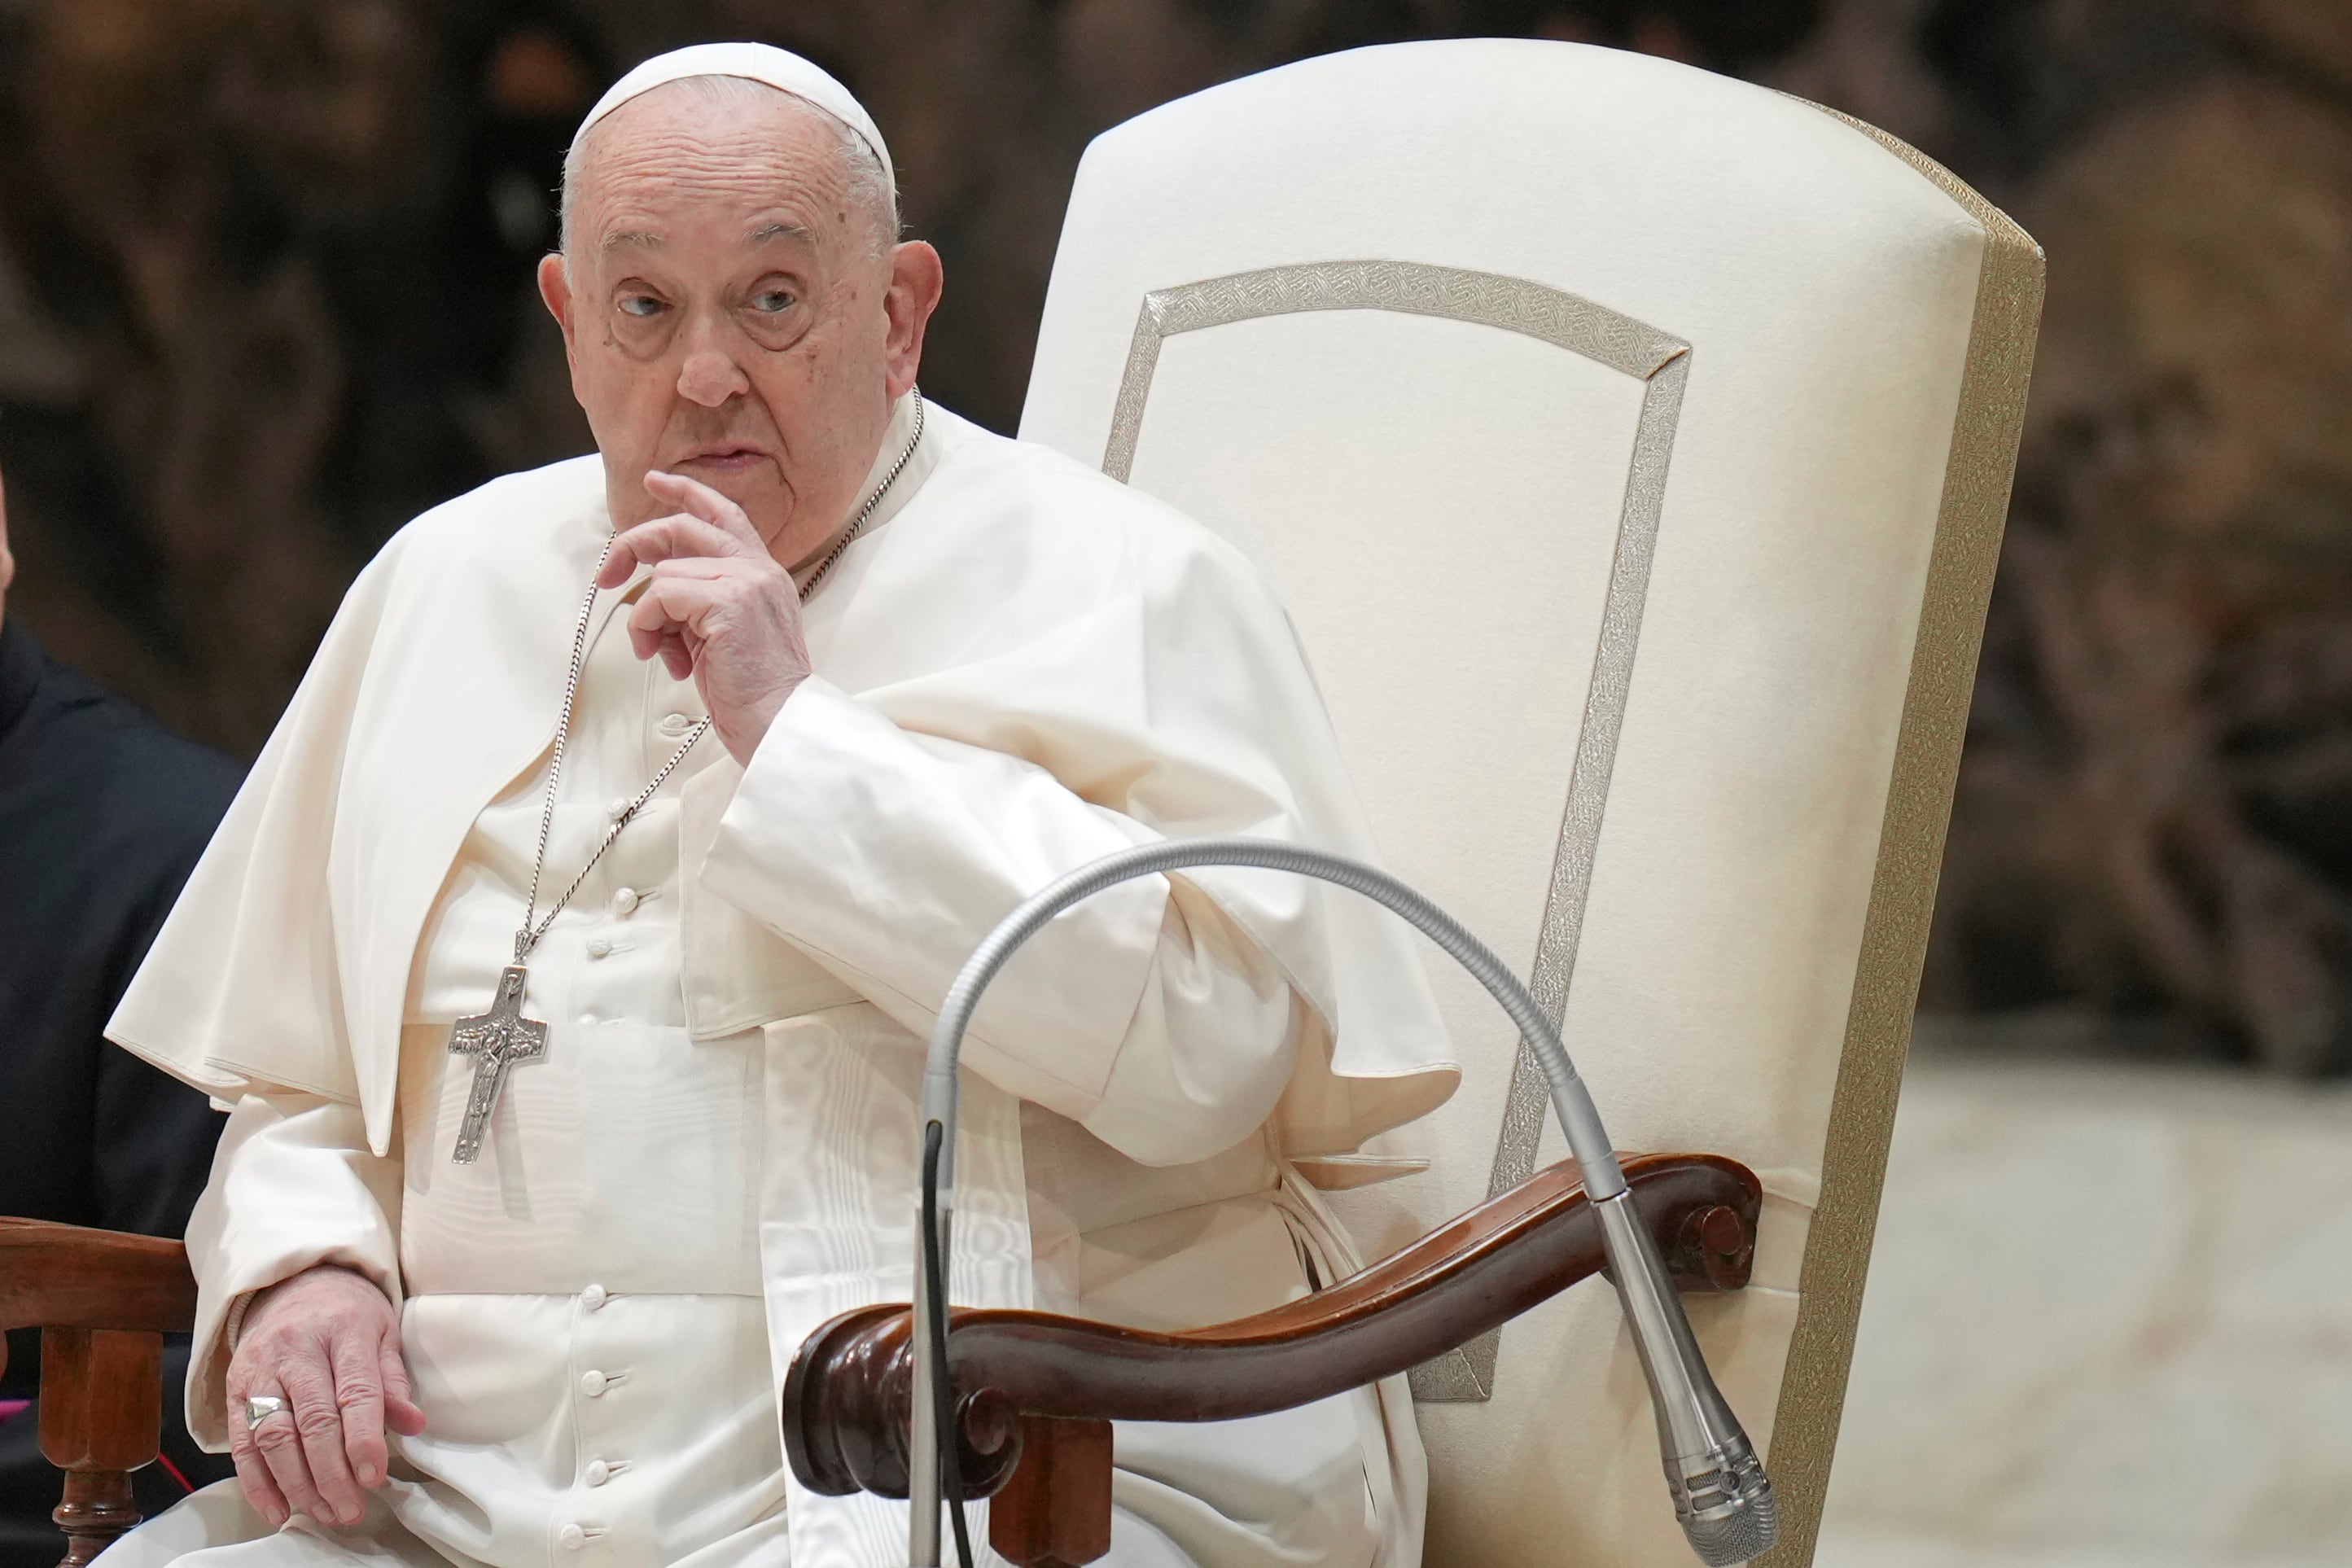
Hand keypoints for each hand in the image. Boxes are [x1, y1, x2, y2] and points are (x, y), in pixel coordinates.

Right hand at [225, 1264, 423, 1527]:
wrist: (295, 1284)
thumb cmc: (347, 1314)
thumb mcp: (383, 1333)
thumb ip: (393, 1382)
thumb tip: (414, 1424)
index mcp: (343, 1330)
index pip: (355, 1391)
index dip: (363, 1438)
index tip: (373, 1476)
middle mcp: (297, 1348)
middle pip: (311, 1420)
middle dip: (330, 1473)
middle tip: (349, 1508)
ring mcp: (260, 1369)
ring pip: (273, 1435)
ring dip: (297, 1484)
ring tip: (322, 1512)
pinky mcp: (235, 1389)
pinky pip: (241, 1442)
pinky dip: (258, 1482)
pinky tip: (278, 1508)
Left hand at [600, 471, 812, 764]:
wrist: (782, 723)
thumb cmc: (754, 694)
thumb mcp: (727, 635)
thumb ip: (702, 602)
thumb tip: (655, 594)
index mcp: (764, 575)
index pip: (725, 515)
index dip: (687, 493)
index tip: (654, 481)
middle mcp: (758, 570)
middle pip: (683, 529)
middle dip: (635, 546)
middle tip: (608, 575)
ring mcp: (745, 582)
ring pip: (664, 574)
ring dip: (649, 619)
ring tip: (665, 655)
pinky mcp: (726, 602)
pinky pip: (659, 598)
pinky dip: (649, 629)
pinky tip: (669, 660)